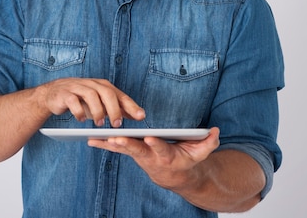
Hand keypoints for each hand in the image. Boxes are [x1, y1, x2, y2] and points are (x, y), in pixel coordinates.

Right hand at [40, 78, 145, 126]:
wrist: (53, 94)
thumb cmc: (80, 99)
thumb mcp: (100, 103)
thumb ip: (117, 107)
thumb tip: (137, 114)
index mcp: (103, 86)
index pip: (120, 95)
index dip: (131, 105)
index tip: (141, 116)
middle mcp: (92, 84)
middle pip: (107, 93)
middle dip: (114, 109)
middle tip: (117, 124)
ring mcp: (78, 87)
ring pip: (91, 95)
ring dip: (97, 111)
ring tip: (99, 124)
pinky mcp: (65, 93)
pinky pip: (73, 100)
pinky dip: (78, 111)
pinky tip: (81, 120)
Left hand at [88, 127, 220, 189]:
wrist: (174, 176)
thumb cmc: (187, 160)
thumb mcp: (201, 152)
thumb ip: (209, 142)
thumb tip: (216, 131)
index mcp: (167, 155)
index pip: (161, 148)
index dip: (156, 144)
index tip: (150, 138)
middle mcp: (150, 156)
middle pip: (137, 150)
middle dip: (126, 144)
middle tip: (115, 139)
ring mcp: (139, 155)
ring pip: (123, 149)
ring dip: (108, 144)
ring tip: (93, 138)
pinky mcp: (131, 153)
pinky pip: (116, 148)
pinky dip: (103, 144)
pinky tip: (90, 139)